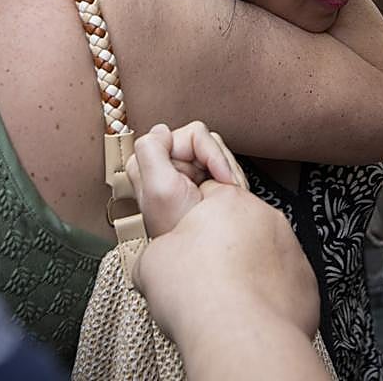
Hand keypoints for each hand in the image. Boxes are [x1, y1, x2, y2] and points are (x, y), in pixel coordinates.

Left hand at [127, 121, 246, 236]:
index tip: (203, 176)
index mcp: (148, 164)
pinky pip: (229, 164)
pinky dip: (233, 179)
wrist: (209, 252)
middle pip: (201, 139)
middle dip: (216, 163)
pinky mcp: (209, 178)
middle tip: (215, 188)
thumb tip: (161, 129)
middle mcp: (168, 165)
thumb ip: (150, 150)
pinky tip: (227, 194)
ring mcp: (189, 172)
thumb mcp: (158, 189)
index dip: (197, 152)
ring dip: (227, 172)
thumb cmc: (181, 230)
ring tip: (220, 195)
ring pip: (218, 150)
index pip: (179, 135)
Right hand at [134, 181, 318, 345]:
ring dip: (250, 268)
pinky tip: (250, 309)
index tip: (187, 245)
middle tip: (205, 274)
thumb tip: (160, 260)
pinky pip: (284, 282)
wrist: (237, 336)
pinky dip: (270, 294)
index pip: (210, 197)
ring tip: (228, 296)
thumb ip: (161, 249)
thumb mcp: (152, 261)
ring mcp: (290, 249)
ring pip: (266, 253)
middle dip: (226, 245)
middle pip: (241, 224)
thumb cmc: (197, 294)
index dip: (195, 222)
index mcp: (228, 202)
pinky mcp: (305, 282)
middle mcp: (266, 218)